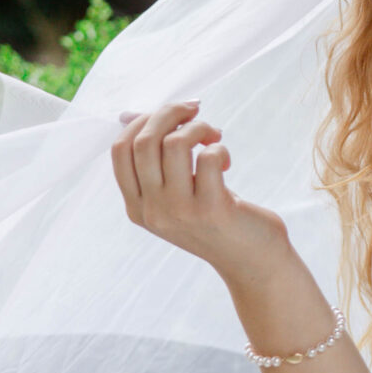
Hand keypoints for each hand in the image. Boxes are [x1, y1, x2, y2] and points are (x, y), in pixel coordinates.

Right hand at [111, 102, 289, 282]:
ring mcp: (180, 212)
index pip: (120, 151)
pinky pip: (208, 157)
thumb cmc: (213, 218)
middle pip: (144, 142)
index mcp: (137, 207)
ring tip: (213, 137)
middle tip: (195, 110)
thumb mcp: (175, 193)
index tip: (171, 114)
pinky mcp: (211, 209)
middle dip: (170, 113)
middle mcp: (152, 211)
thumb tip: (129, 115)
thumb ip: (155, 159)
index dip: (142, 121)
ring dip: (198, 127)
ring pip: (174, 144)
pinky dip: (219, 147)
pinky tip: (225, 162)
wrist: (251, 261)